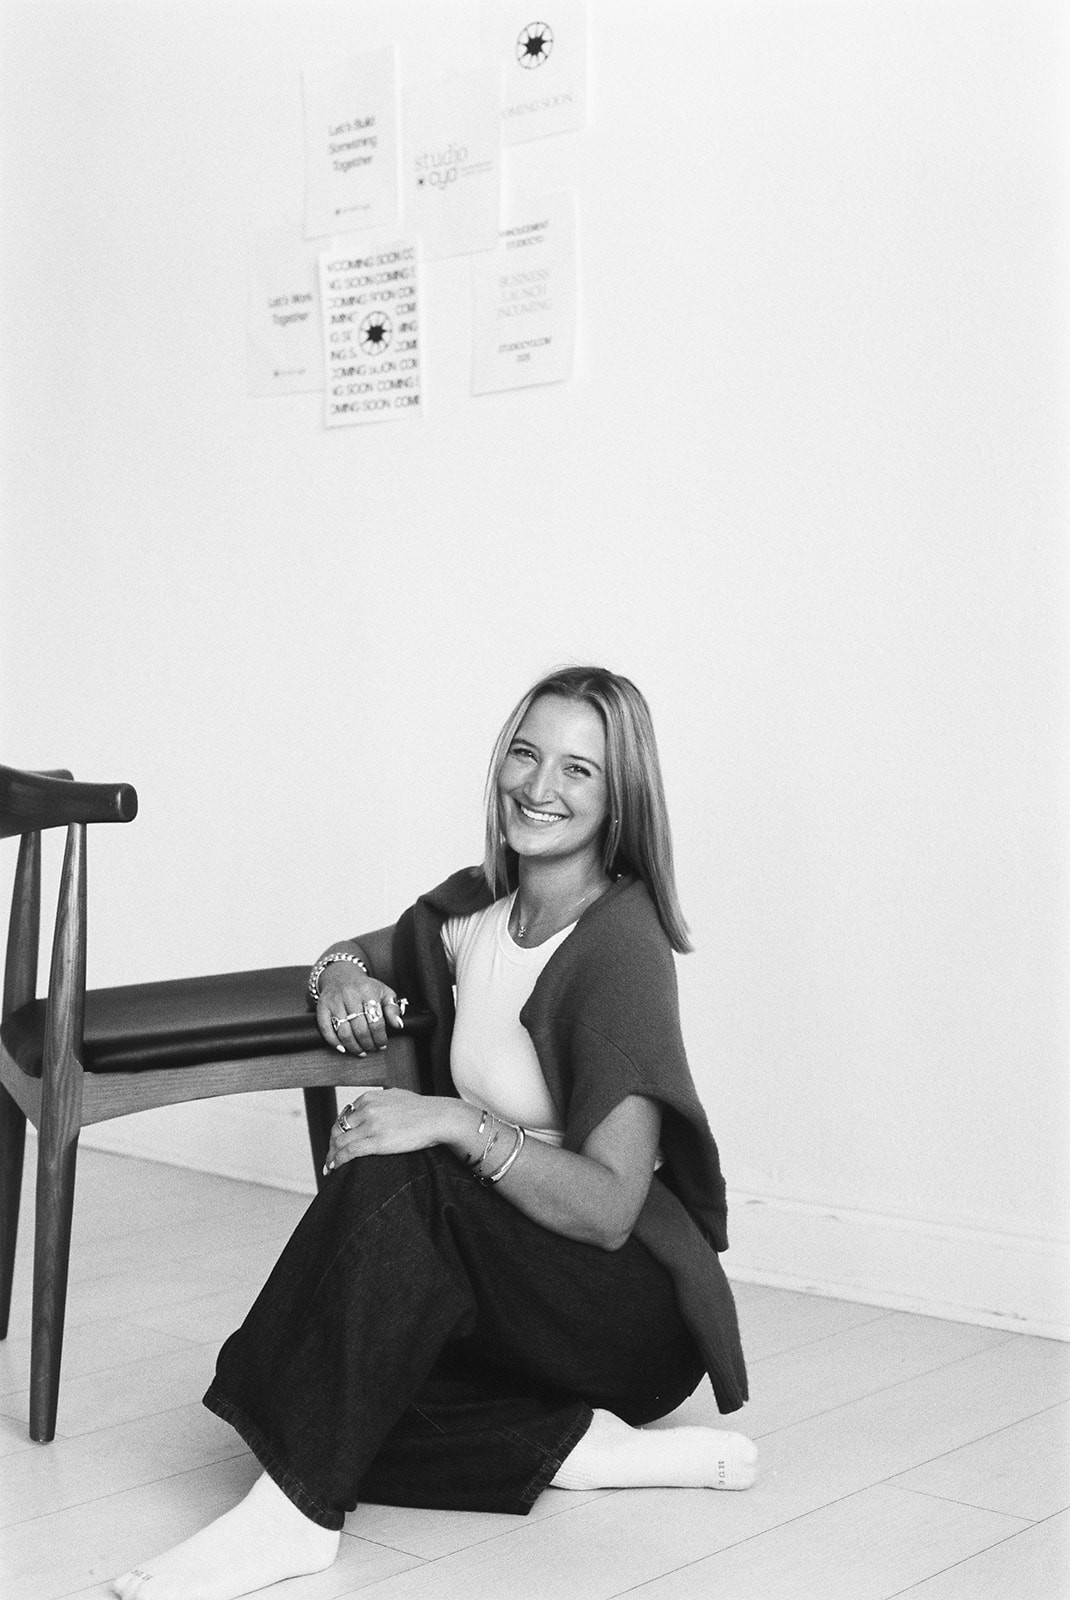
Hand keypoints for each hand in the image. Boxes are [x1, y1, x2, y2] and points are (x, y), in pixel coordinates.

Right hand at [315, 966, 405, 1055]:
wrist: (341, 976)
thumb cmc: (365, 988)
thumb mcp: (384, 992)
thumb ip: (393, 1009)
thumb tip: (398, 1025)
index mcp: (368, 991)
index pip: (376, 1021)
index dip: (380, 1037)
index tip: (382, 1044)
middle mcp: (350, 995)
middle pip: (360, 1029)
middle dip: (368, 1044)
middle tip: (372, 1048)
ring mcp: (334, 1001)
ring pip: (344, 1032)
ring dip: (353, 1046)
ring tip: (360, 1051)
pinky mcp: (322, 1007)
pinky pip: (326, 1029)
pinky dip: (334, 1042)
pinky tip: (343, 1048)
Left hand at [324, 1090, 467, 1172]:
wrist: (438, 1117)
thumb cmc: (422, 1110)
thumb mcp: (396, 1096)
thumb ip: (380, 1101)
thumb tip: (370, 1107)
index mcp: (369, 1098)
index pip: (343, 1117)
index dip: (337, 1132)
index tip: (335, 1143)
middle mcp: (367, 1109)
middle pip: (338, 1129)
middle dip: (331, 1145)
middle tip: (329, 1158)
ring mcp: (371, 1125)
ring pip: (340, 1142)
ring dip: (332, 1156)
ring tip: (330, 1166)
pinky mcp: (377, 1141)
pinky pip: (349, 1152)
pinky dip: (338, 1160)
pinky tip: (336, 1167)